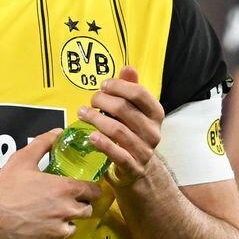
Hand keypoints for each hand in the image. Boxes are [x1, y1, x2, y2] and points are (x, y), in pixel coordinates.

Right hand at [0, 128, 99, 238]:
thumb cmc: (4, 188)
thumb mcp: (22, 160)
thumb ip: (43, 144)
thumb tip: (57, 132)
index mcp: (64, 189)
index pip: (93, 191)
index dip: (90, 190)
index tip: (83, 191)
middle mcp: (66, 211)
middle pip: (86, 211)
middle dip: (77, 207)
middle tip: (61, 204)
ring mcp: (59, 232)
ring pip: (72, 228)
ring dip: (64, 224)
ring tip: (48, 219)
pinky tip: (41, 233)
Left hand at [76, 66, 164, 189]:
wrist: (140, 170)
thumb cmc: (134, 134)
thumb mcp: (136, 111)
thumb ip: (131, 89)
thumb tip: (127, 68)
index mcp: (156, 114)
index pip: (138, 93)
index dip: (118, 86)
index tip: (103, 86)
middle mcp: (153, 131)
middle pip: (124, 109)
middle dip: (103, 101)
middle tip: (91, 101)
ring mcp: (144, 150)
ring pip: (117, 130)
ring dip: (96, 119)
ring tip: (82, 113)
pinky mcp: (133, 167)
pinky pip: (117, 154)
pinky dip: (103, 144)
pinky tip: (91, 136)